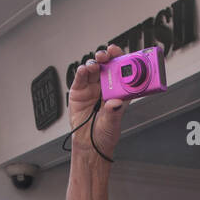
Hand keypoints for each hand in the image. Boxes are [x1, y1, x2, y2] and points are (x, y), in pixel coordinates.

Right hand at [67, 45, 126, 159]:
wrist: (89, 144)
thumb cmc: (104, 134)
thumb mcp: (112, 124)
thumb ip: (113, 113)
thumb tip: (116, 104)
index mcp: (118, 92)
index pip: (121, 71)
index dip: (121, 60)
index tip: (120, 54)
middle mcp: (105, 88)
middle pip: (106, 66)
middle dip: (107, 57)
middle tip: (107, 55)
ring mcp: (91, 88)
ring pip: (93, 69)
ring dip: (94, 63)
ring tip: (95, 65)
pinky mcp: (78, 91)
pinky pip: (80, 78)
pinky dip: (81, 71)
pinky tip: (83, 70)